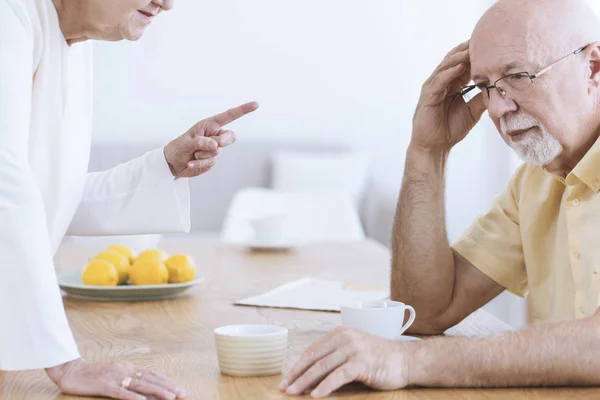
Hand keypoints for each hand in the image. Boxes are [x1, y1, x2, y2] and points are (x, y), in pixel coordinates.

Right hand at [46, 358, 186, 399]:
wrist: (70, 371)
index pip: (152, 374)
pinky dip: (132, 397)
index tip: (179, 389)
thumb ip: (128, 379)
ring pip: (140, 385)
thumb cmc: (93, 376)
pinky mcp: (104, 385)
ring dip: (157, 391)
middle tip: (182, 393)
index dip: (167, 381)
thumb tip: (145, 389)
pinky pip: (120, 392)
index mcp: (128, 367)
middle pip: (150, 379)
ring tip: (170, 397)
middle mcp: (124, 370)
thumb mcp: (114, 374)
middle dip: (168, 386)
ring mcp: (115, 377)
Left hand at [164, 101, 258, 177]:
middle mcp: (214, 135)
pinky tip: (191, 163)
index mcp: (209, 125)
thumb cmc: (178, 148)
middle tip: (206, 146)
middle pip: (230, 137)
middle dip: (220, 142)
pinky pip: (212, 163)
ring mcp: (215, 149)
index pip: (229, 116)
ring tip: (192, 155)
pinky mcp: (212, 160)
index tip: (256, 104)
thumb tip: (215, 145)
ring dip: (203, 156)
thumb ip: (201, 142)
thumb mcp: (187, 142)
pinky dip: (200, 164)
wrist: (172, 164)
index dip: (243, 110)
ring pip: (218, 152)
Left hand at [279, 327, 414, 397]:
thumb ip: (333, 359)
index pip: (311, 351)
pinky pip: (339, 375)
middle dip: (296, 375)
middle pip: (313, 358)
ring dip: (305, 382)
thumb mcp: (352, 353)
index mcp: (339, 333)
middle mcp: (344, 337)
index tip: (285, 380)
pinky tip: (316, 395)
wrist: (405, 360)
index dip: (296, 366)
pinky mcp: (362, 362)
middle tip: (283, 388)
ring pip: (322, 367)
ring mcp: (353, 348)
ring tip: (294, 393)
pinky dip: (325, 386)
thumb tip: (308, 377)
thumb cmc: (378, 359)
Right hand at [411, 40, 485, 151]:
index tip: (491, 46)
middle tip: (482, 39)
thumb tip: (500, 88)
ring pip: (445, 67)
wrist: (436, 146)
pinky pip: (439, 81)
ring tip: (472, 48)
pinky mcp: (428, 96)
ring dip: (458, 57)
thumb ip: (482, 97)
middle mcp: (441, 83)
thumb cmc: (451, 129)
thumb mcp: (472, 110)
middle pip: (454, 60)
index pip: (464, 64)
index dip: (475, 55)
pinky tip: (460, 65)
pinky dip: (449, 73)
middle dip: (467, 50)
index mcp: (452, 85)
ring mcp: (433, 88)